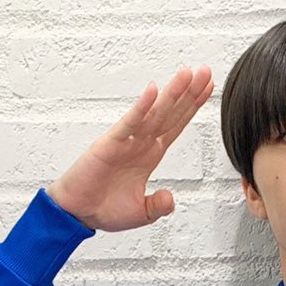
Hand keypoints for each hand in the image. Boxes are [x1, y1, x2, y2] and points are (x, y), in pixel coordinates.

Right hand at [48, 65, 215, 232]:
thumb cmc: (104, 209)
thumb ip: (158, 205)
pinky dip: (141, 107)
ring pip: (155, 114)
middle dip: (189, 93)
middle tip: (205, 71)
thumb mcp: (141, 213)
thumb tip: (170, 198)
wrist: (77, 214)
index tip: (207, 88)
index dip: (192, 107)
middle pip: (171, 114)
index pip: (176, 125)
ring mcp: (127, 141)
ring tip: (187, 74)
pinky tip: (153, 91)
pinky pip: (129, 123)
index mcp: (150, 155)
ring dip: (172, 94)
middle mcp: (141, 143)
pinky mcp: (110, 144)